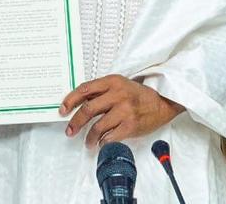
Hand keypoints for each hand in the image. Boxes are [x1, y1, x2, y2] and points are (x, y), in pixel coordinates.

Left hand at [60, 75, 184, 146]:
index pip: (85, 89)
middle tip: (70, 130)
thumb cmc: (138, 95)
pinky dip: (103, 142)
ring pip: (98, 126)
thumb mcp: (119, 85)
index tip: (63, 110)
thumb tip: (78, 104)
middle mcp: (118, 95)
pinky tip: (101, 143)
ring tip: (87, 142)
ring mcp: (125, 111)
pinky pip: (110, 137)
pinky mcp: (131, 125)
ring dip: (89, 137)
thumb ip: (101, 92)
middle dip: (75, 122)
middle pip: (88, 109)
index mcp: (112, 81)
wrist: (162, 103)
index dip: (70, 100)